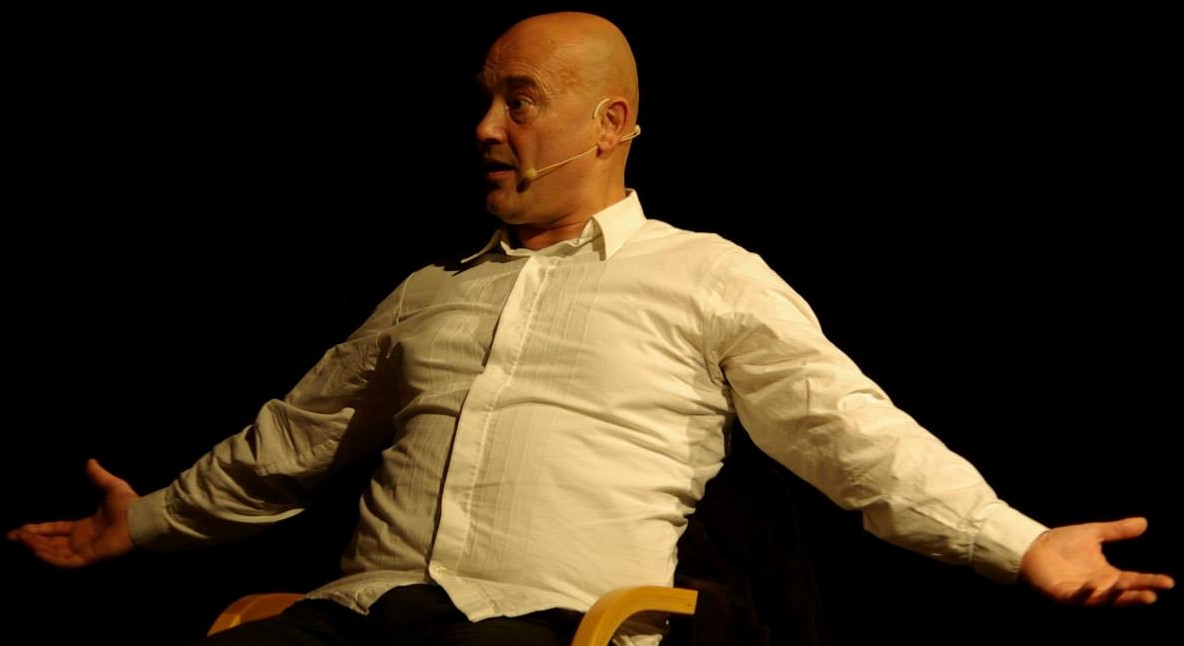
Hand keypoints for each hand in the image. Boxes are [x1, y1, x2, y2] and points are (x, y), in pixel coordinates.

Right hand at [6, 458, 139, 567]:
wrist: (141, 517)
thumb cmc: (129, 505)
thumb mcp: (110, 487)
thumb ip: (98, 476)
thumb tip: (90, 460)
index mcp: (85, 527)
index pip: (56, 530)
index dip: (38, 530)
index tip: (20, 529)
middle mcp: (82, 541)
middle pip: (50, 544)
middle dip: (31, 541)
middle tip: (12, 536)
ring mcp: (84, 551)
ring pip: (53, 552)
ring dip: (37, 547)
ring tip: (21, 539)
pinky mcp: (88, 558)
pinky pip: (64, 561)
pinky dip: (49, 557)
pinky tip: (36, 550)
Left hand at [1018, 516, 1174, 605]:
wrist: (1032, 547)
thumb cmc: (1062, 543)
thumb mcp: (1093, 534)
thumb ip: (1117, 531)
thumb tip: (1144, 522)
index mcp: (1106, 575)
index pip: (1132, 580)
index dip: (1149, 582)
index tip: (1168, 582)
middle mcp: (1097, 586)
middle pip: (1121, 592)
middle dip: (1136, 594)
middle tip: (1153, 594)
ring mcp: (1081, 592)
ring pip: (1101, 598)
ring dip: (1113, 595)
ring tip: (1124, 587)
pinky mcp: (1064, 594)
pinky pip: (1077, 597)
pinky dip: (1085, 593)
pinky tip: (1093, 586)